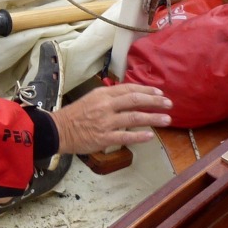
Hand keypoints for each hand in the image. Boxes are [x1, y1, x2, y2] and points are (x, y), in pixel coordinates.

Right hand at [51, 84, 171, 153]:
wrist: (58, 130)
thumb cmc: (75, 115)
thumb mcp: (91, 99)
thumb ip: (110, 98)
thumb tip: (130, 98)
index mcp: (103, 94)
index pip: (129, 89)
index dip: (146, 90)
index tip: (159, 92)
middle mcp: (106, 106)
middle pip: (135, 100)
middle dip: (154, 101)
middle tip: (168, 103)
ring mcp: (105, 122)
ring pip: (134, 118)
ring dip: (153, 118)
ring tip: (167, 119)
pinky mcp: (104, 138)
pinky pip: (125, 137)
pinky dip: (139, 136)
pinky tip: (151, 136)